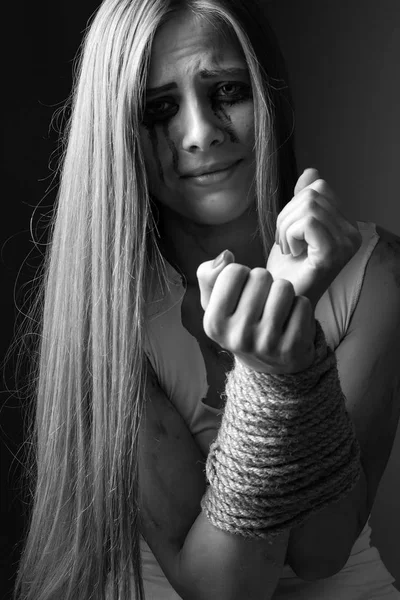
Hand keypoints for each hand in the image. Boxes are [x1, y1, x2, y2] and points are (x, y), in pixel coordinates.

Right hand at [196, 253, 316, 373]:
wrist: (270, 364)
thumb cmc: (240, 323)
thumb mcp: (215, 303)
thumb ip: (209, 275)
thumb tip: (226, 255)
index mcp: (213, 323)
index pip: (234, 271)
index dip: (242, 275)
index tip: (242, 293)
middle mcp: (237, 336)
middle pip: (261, 275)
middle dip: (264, 282)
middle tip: (262, 302)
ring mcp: (266, 344)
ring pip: (284, 287)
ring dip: (283, 292)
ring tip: (277, 309)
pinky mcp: (293, 347)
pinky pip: (303, 303)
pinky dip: (299, 306)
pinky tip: (291, 322)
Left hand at [267, 168, 361, 309]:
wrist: (279, 302)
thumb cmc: (286, 270)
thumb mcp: (292, 227)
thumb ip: (303, 201)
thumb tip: (312, 171)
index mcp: (345, 225)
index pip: (319, 187)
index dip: (294, 204)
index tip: (289, 233)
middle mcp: (352, 234)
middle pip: (312, 193)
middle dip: (287, 216)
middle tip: (286, 243)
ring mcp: (346, 244)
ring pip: (308, 205)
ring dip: (285, 227)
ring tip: (288, 249)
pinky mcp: (333, 254)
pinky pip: (308, 222)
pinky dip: (290, 234)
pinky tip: (292, 253)